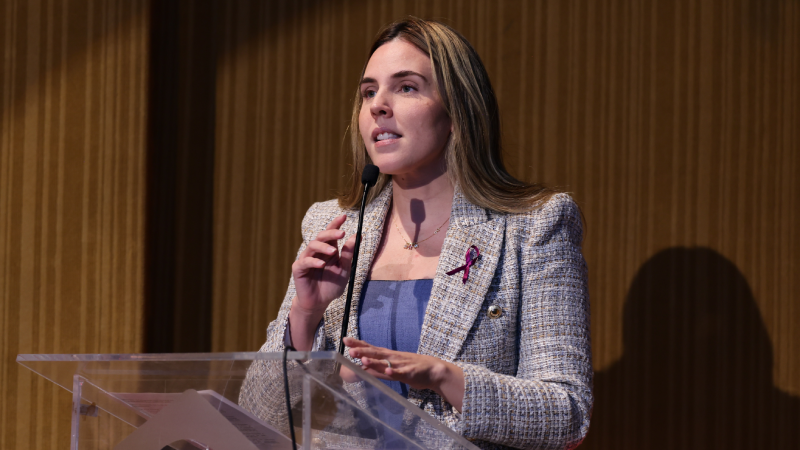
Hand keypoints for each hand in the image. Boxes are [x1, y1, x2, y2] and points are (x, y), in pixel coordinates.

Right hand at [289, 214, 355, 349]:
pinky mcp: (298, 269)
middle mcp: (317, 252)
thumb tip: (357, 236)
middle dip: (331, 233)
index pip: (331, 233)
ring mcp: (306, 259)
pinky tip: (321, 264)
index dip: (336, 224)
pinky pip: (305, 262)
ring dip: (323, 247)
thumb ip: (348, 254)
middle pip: (321, 236)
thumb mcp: (344, 270)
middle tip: (342, 233)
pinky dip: (313, 261)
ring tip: (333, 251)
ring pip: (312, 246)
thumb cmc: (331, 286)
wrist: (319, 303)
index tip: (345, 216)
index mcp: (328, 250)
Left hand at [344, 337, 464, 410]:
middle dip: (362, 351)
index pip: (370, 348)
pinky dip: (394, 372)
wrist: (433, 370)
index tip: (345, 339)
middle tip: (349, 349)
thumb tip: (361, 368)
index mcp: (387, 355)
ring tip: (363, 360)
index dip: (358, 344)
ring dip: (375, 361)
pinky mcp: (409, 373)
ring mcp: (400, 364)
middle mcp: (392, 357)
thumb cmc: (411, 368)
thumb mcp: (392, 367)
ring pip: (385, 363)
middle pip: (375, 353)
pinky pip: (400, 373)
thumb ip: (378, 367)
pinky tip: (387, 371)